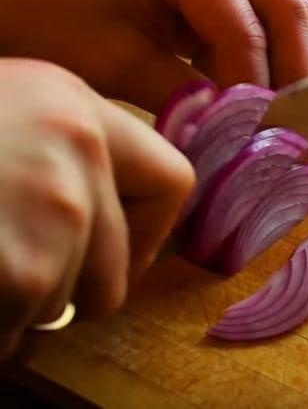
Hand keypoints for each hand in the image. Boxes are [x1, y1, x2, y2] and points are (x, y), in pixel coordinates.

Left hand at [0, 0, 307, 111]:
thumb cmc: (46, 8)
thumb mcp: (113, 59)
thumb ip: (184, 94)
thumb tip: (236, 132)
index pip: (242, 28)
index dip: (253, 89)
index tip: (257, 140)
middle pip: (285, 7)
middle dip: (289, 73)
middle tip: (284, 130)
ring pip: (280, 7)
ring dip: (278, 63)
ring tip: (266, 114)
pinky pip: (258, 10)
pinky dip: (257, 52)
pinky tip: (245, 89)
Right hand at [0, 59, 193, 356]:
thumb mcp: (3, 120)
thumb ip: (64, 151)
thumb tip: (109, 209)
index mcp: (73, 102)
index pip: (170, 180)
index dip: (150, 232)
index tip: (123, 252)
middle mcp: (79, 146)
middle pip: (123, 253)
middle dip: (78, 280)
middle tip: (24, 271)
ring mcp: (58, 207)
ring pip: (75, 293)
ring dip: (28, 299)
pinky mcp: (25, 269)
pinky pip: (26, 323)